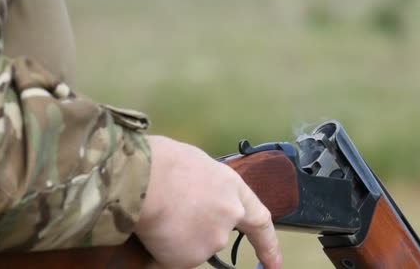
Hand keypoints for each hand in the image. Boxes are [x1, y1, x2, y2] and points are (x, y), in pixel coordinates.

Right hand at [135, 136, 282, 268]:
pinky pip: (170, 259)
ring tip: (155, 213)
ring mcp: (212, 240)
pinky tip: (149, 231)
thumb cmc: (163, 161)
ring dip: (175, 237)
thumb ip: (205, 187)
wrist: (144, 178)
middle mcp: (230, 215)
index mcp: (233, 188)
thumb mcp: (195, 165)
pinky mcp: (189, 258)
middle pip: (216, 234)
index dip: (267, 244)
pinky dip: (160, 250)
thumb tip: (193, 196)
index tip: (275, 264)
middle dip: (198, 233)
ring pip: (191, 247)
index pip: (259, 220)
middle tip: (177, 224)